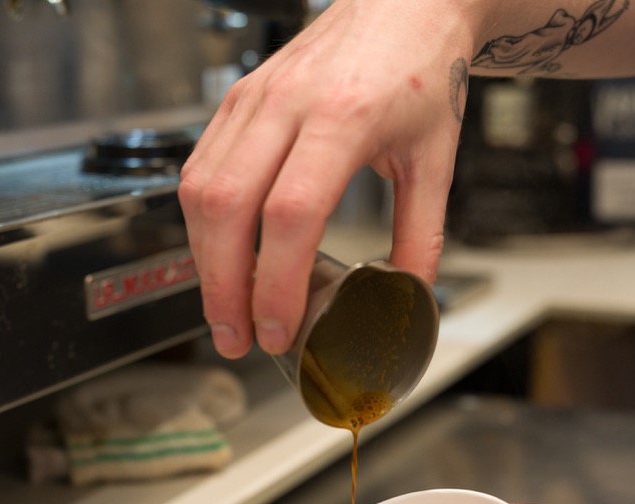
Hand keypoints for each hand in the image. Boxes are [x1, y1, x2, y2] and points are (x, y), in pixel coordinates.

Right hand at [178, 0, 476, 356]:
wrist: (405, 4)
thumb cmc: (420, 68)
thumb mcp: (436, 159)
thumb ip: (421, 236)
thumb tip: (406, 297)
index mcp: (343, 117)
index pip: (290, 214)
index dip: (276, 282)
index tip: (278, 328)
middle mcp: (286, 104)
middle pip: (229, 208)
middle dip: (224, 287)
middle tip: (237, 338)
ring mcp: (252, 99)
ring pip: (200, 191)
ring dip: (205, 262)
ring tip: (226, 312)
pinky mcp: (234, 99)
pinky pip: (198, 170)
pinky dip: (202, 225)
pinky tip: (220, 259)